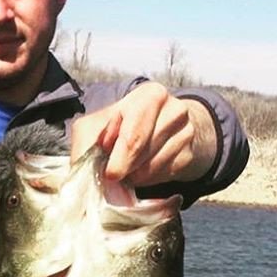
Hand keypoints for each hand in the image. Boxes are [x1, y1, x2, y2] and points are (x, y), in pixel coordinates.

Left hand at [71, 82, 216, 186]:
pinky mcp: (189, 155)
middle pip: (144, 152)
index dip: (119, 158)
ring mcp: (186, 132)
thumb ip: (87, 141)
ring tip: (126, 167)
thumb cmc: (118, 127)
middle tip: (113, 175)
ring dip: (133, 176)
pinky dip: (147, 180)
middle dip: (124, 168)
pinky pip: (164, 176)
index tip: (110, 174)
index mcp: (149, 96)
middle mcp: (174, 110)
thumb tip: (88, 167)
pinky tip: (141, 170)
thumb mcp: (95, 126)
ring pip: (153, 168)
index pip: (135, 133)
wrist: (154, 131)